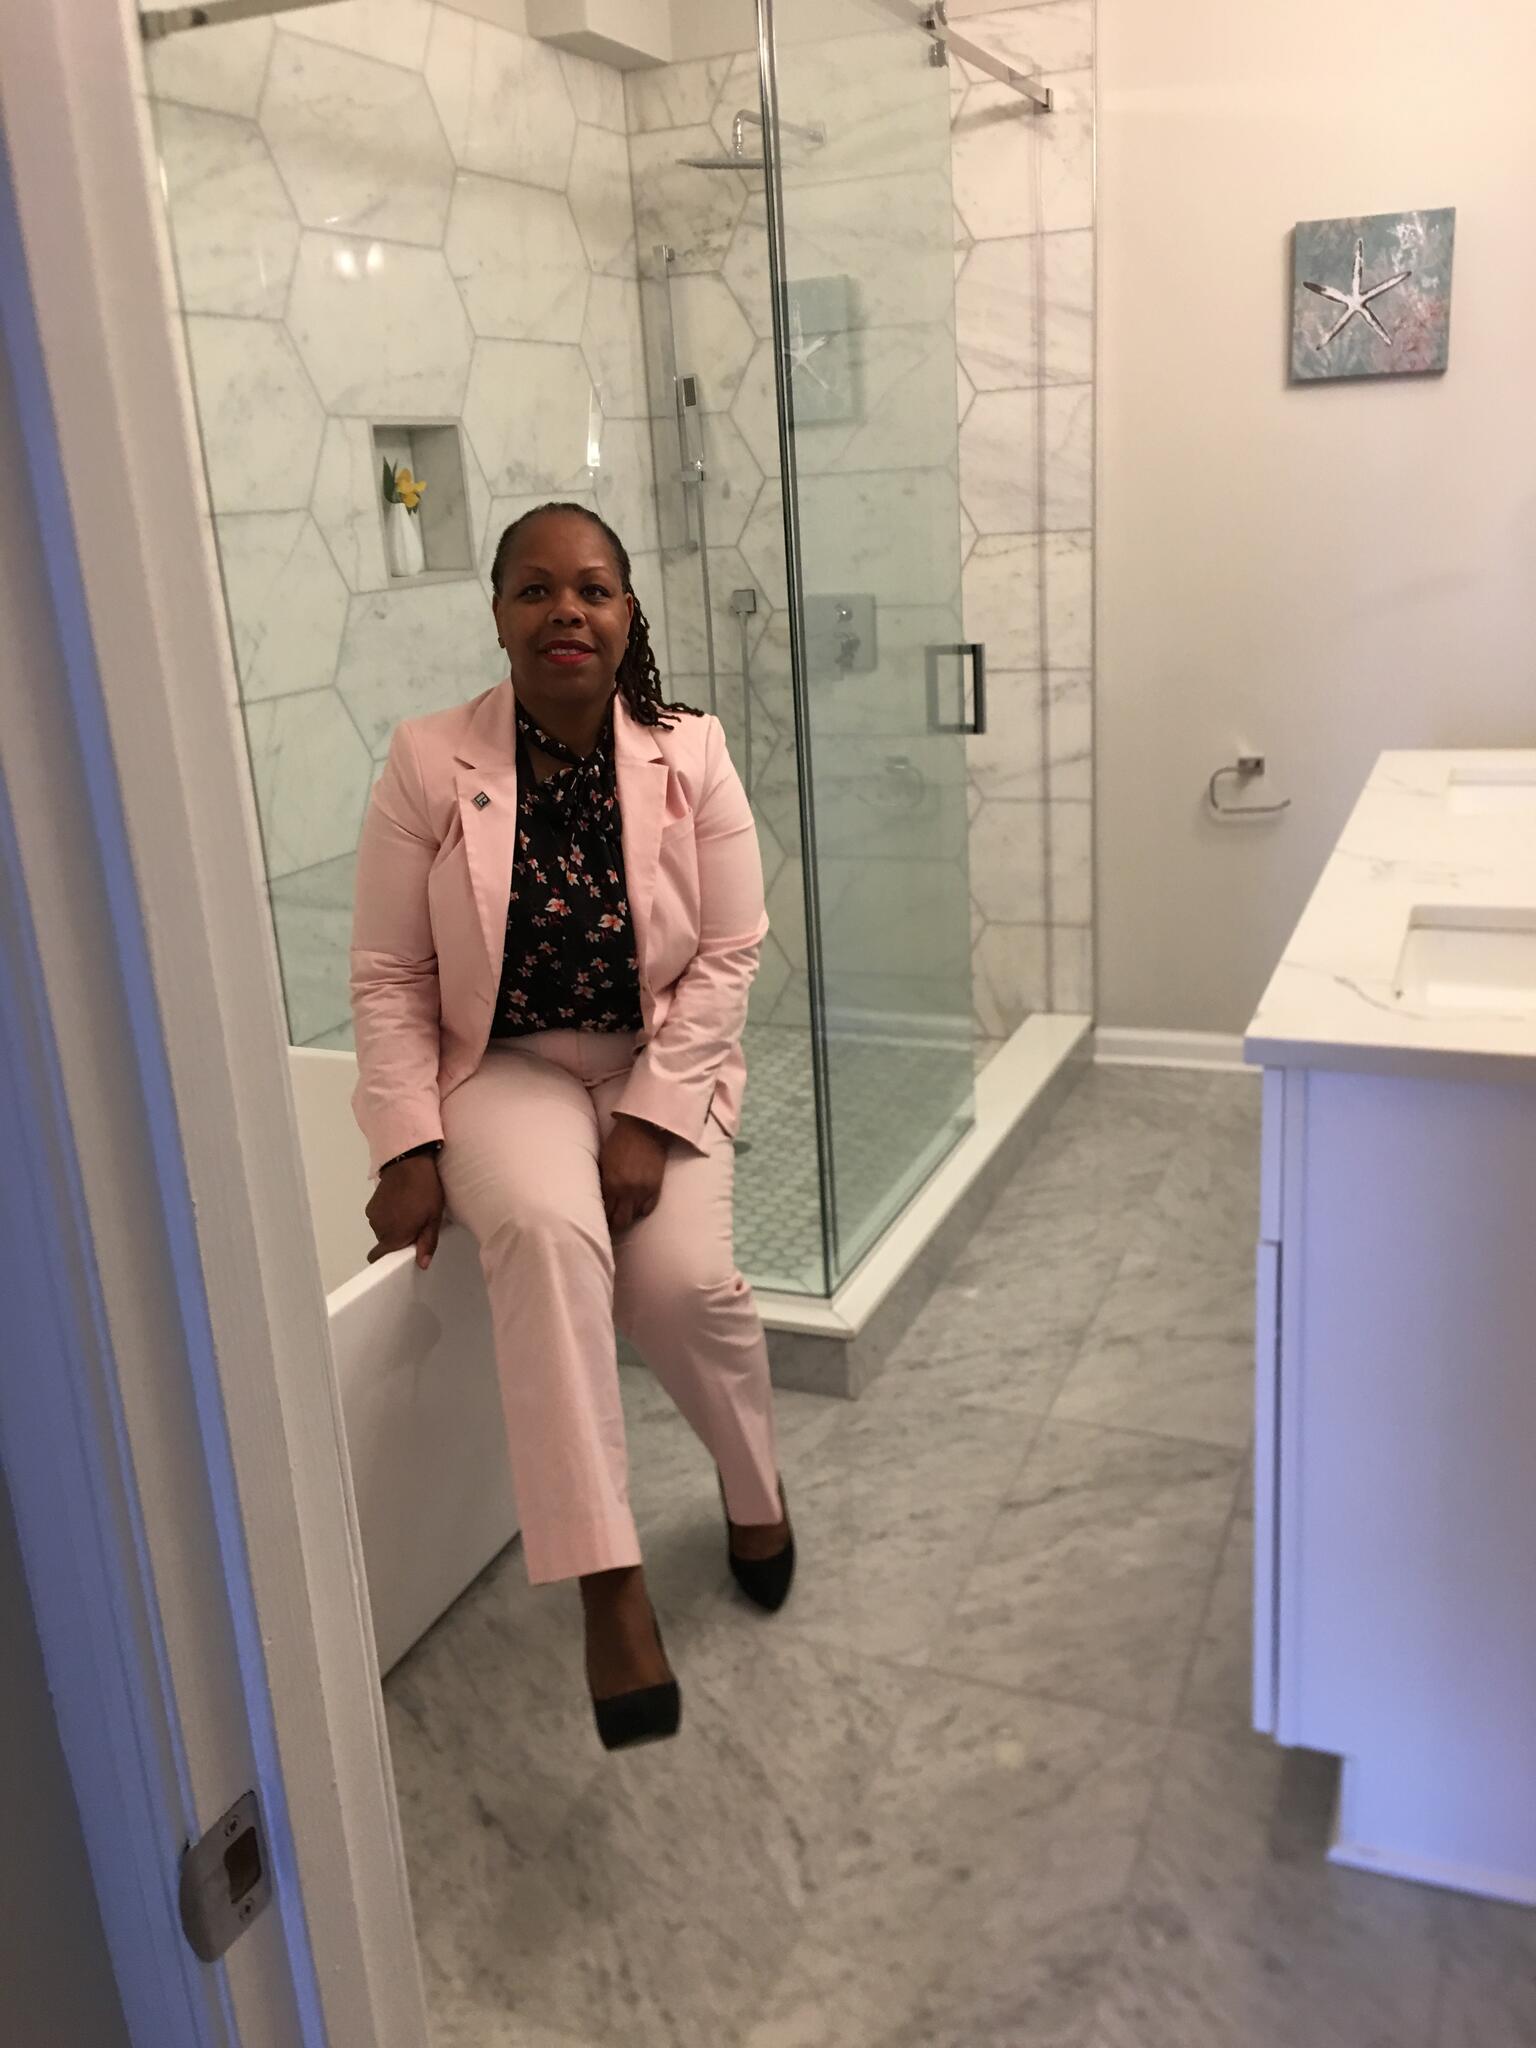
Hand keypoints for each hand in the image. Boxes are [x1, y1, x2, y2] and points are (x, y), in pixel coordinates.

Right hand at [366, 1154, 443, 1269]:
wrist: (409, 1161)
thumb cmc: (425, 1190)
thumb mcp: (433, 1218)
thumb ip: (427, 1243)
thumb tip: (422, 1264)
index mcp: (394, 1236)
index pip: (378, 1257)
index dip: (389, 1257)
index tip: (403, 1250)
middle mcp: (379, 1228)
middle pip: (385, 1243)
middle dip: (398, 1238)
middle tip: (415, 1223)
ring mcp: (372, 1215)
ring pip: (382, 1229)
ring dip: (393, 1225)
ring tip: (409, 1209)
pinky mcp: (370, 1204)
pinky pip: (378, 1217)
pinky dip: (387, 1214)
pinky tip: (400, 1202)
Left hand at [600, 1115, 668, 1232]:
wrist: (643, 1129)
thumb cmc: (618, 1142)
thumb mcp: (603, 1161)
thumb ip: (602, 1181)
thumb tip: (598, 1197)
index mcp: (611, 1184)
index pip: (604, 1213)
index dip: (601, 1218)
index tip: (598, 1220)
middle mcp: (628, 1191)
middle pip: (620, 1221)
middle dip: (614, 1223)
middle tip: (610, 1222)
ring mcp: (644, 1190)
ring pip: (634, 1216)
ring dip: (627, 1216)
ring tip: (622, 1214)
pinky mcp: (656, 1187)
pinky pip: (648, 1208)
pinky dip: (642, 1209)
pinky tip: (636, 1207)